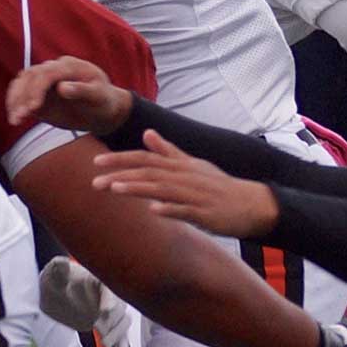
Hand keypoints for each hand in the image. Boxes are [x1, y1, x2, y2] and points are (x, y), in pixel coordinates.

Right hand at [6, 57, 130, 135]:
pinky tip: (15, 118)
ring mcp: (45, 81)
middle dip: (22, 96)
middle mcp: (54, 69)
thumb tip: (62, 87)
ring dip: (15, 100)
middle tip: (20, 117)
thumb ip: (82, 91)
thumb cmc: (103, 102)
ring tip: (15, 119)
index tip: (32, 108)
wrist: (101, 111)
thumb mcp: (99, 97)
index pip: (47, 73)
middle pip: (30, 76)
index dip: (37, 89)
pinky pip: (21, 94)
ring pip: (22, 82)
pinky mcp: (39, 94)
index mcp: (70, 66)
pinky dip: (15, 104)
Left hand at [37, 257, 134, 346]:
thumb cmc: (56, 278)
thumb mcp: (54, 272)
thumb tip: (61, 264)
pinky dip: (120, 346)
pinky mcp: (107, 324)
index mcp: (98, 279)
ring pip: (121, 322)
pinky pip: (118, 335)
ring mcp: (110, 310)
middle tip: (101, 332)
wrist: (57, 293)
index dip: (109, 298)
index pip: (108, 287)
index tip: (105, 310)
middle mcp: (108, 294)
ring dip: (116, 334)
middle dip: (113, 320)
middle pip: (119, 307)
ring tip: (105, 344)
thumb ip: (59, 269)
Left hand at [92, 133, 280, 238]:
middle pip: (149, 172)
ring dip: (138, 188)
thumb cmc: (218, 185)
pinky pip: (185, 211)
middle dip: (121, 174)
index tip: (96, 162)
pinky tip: (153, 210)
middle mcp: (185, 176)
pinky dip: (169, 209)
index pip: (146, 158)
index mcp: (180, 165)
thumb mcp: (192, 164)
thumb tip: (147, 132)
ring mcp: (195, 195)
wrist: (251, 203)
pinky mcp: (205, 213)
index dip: (121, 159)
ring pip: (162, 189)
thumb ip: (168, 150)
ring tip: (115, 189)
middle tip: (94, 181)